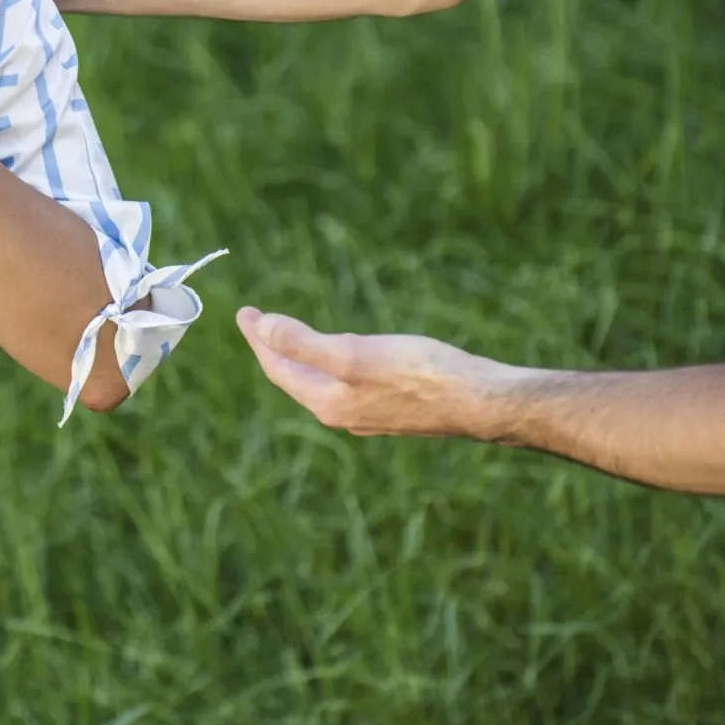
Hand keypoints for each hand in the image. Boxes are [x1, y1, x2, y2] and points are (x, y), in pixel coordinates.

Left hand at [235, 307, 505, 439]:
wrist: (480, 401)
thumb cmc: (421, 374)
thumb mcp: (353, 354)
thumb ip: (304, 344)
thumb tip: (263, 329)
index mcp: (328, 402)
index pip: (278, 367)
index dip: (258, 338)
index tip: (243, 311)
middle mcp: (343, 413)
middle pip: (294, 377)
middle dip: (272, 348)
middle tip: (256, 320)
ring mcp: (368, 413)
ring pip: (320, 382)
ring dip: (300, 357)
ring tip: (288, 336)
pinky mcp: (393, 405)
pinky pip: (345, 383)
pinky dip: (330, 362)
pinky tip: (341, 354)